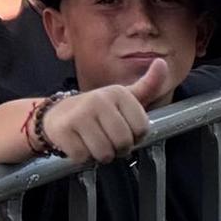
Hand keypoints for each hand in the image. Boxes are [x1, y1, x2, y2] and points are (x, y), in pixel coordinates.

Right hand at [39, 59, 165, 162]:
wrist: (58, 114)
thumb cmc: (97, 110)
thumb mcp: (124, 97)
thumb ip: (148, 85)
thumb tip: (162, 63)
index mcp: (118, 92)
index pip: (142, 129)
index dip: (134, 136)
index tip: (122, 128)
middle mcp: (99, 99)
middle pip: (124, 142)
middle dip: (117, 148)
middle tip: (106, 138)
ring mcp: (80, 114)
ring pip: (104, 153)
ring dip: (99, 155)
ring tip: (92, 141)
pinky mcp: (64, 129)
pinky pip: (83, 157)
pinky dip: (82, 157)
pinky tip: (78, 143)